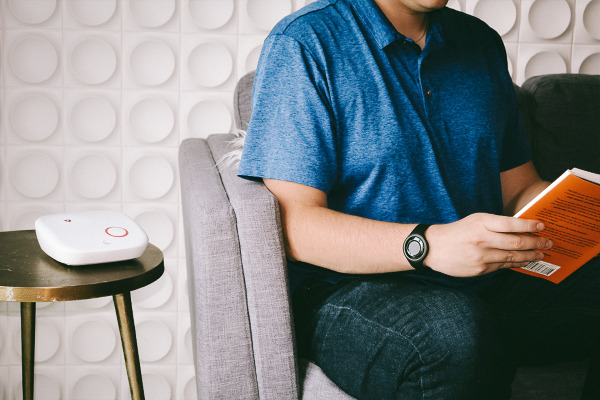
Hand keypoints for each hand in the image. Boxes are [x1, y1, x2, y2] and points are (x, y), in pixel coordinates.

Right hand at [424, 213, 552, 276]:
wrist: (433, 248)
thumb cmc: (457, 231)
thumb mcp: (474, 220)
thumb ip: (495, 224)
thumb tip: (521, 229)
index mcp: (480, 223)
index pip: (511, 224)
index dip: (529, 225)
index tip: (542, 225)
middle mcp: (482, 239)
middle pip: (516, 242)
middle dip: (536, 243)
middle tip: (548, 242)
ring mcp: (481, 256)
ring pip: (512, 257)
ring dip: (529, 255)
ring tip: (540, 254)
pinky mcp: (480, 269)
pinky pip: (502, 266)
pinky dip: (515, 263)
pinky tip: (523, 261)